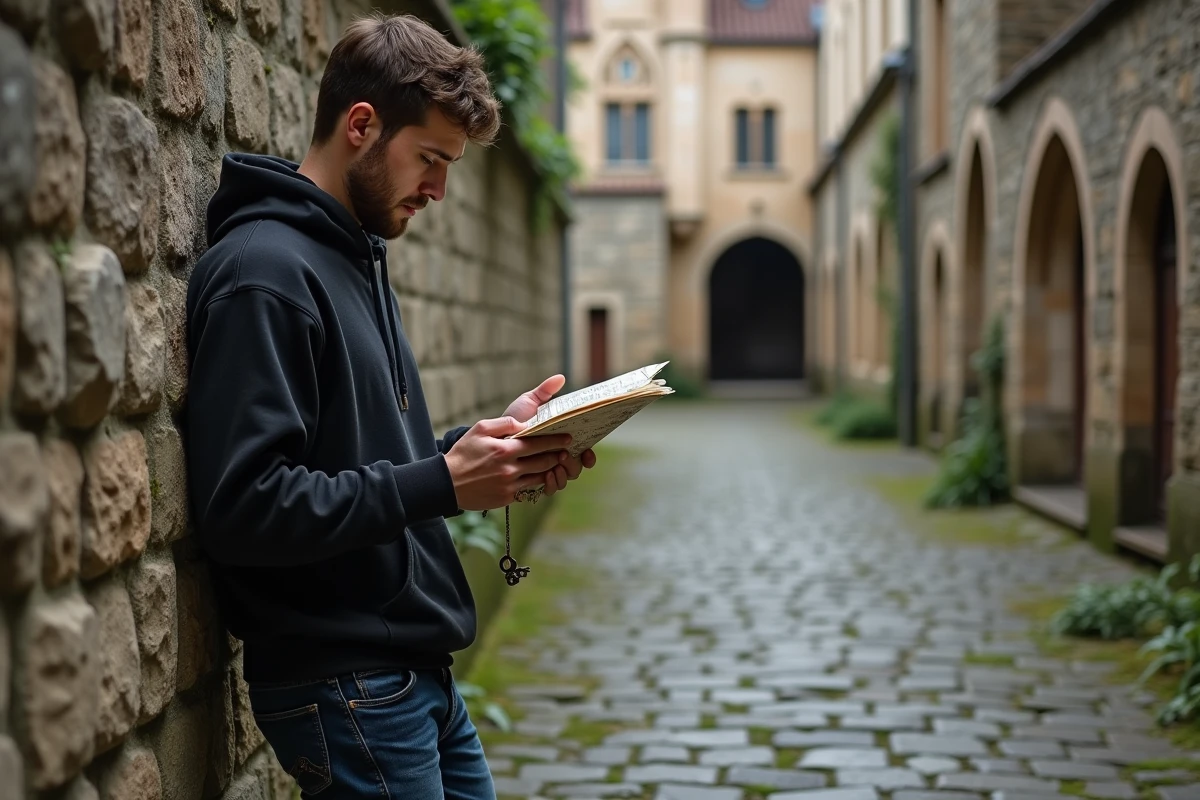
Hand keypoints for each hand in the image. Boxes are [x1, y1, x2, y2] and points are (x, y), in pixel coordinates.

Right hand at [443, 416, 573, 510]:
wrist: (447, 483)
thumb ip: (504, 423)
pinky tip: (539, 477)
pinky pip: (528, 490)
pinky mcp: (506, 498)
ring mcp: (509, 486)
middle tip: (566, 451)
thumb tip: (525, 424)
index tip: (568, 438)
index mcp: (505, 450)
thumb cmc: (463, 453)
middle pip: (544, 462)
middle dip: (558, 456)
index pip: (538, 443)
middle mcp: (510, 469)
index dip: (556, 441)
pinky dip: (535, 483)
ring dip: (550, 471)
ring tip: (556, 464)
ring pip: (539, 477)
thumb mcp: (480, 429)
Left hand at [502, 374, 596, 496]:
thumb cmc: (514, 420)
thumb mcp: (529, 403)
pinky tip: (547, 475)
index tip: (588, 450)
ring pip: (566, 478)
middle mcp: (558, 457)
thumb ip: (545, 392)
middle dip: (577, 464)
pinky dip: (552, 483)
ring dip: (565, 473)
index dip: (590, 454)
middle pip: (577, 467)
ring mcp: (548, 471)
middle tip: (568, 454)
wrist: (492, 437)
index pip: (583, 451)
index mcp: (561, 441)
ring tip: (557, 464)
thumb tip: (561, 377)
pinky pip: (550, 489)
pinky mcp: (535, 482)